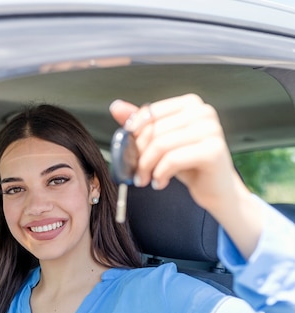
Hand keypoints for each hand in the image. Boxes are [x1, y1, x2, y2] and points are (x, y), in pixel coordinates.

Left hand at [109, 93, 261, 257]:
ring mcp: (211, 129)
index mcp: (190, 103)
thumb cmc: (188, 164)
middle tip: (135, 172)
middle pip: (154, 130)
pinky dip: (160, 174)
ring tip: (144, 179)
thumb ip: (141, 123)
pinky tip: (159, 183)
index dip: (134, 134)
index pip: (149, 113)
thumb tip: (116, 107)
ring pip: (161, 145)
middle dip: (138, 154)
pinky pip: (172, 160)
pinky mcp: (213, 150)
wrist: (215, 188)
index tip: (128, 152)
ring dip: (146, 167)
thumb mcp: (161, 141)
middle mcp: (203, 112)